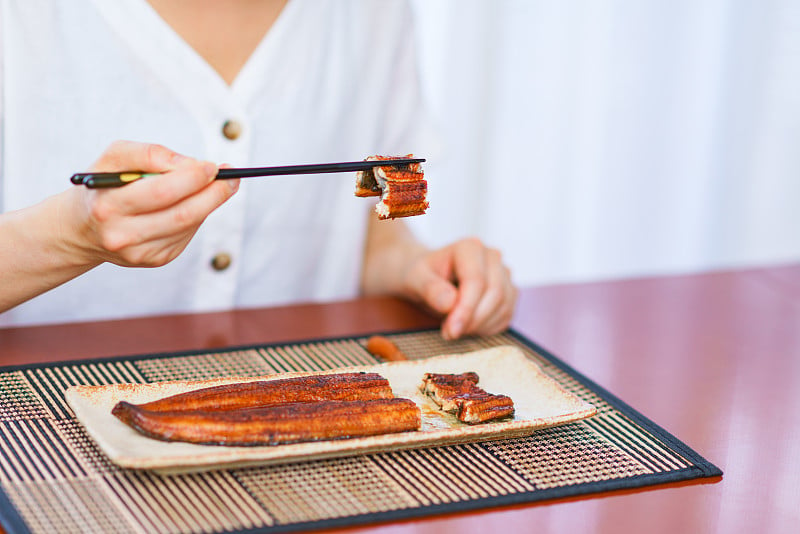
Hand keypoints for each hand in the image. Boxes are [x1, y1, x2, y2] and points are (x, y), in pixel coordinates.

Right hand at [67, 140, 239, 266]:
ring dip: (209, 204)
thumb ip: (150, 153)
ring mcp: (139, 253)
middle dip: (213, 193)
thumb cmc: (104, 185)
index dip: (193, 178)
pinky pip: (187, 235)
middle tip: (229, 178)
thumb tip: (191, 163)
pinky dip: (196, 216)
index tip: (212, 165)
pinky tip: (192, 204)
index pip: (162, 191)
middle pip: (183, 214)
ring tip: (219, 186)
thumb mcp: (114, 158)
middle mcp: (122, 235)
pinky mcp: (154, 260)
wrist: (83, 227)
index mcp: (108, 205)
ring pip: (189, 225)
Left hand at [400, 238, 517, 339]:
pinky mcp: (508, 292)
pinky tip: (467, 327)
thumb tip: (450, 303)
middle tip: (449, 334)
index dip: (466, 309)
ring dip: (480, 326)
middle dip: (473, 320)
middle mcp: (492, 257)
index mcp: (469, 248)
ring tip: (454, 330)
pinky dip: (488, 328)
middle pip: (495, 293)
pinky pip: (506, 316)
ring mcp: (503, 274)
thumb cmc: (422, 276)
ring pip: (504, 306)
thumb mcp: (415, 280)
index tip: (450, 331)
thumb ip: (430, 289)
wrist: (428, 278)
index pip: (476, 281)